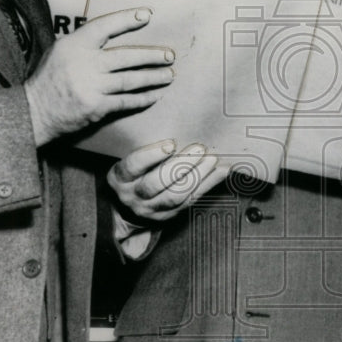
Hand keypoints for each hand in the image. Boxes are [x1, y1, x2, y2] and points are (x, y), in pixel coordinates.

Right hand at [24, 8, 174, 145]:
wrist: (33, 111)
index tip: (147, 15)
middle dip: (152, 56)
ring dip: (153, 78)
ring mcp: (91, 86)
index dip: (127, 19)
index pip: (105, 26)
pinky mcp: (96, 107)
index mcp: (74, 45)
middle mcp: (84, 63)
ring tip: (169, 75)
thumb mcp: (59, 52)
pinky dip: (142, 98)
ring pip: (131, 80)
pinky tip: (155, 95)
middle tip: (170, 55)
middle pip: (127, 56)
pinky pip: (126, 101)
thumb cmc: (48, 80)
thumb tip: (112, 32)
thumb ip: (83, 43)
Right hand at [108, 140, 227, 223]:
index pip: (133, 166)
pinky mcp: (168, 216)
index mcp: (120, 178)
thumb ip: (144, 148)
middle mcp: (133, 195)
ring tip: (212, 159)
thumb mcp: (129, 161)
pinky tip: (221, 171)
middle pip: (156, 183)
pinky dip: (208, 185)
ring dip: (197, 176)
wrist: (127, 208)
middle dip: (180, 165)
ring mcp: (151, 209)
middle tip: (199, 149)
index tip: (171, 143)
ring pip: (175, 196)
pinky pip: (190, 201)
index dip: (151, 155)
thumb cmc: (133, 174)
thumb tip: (175, 124)